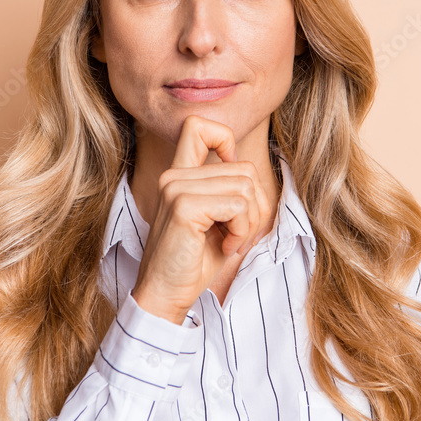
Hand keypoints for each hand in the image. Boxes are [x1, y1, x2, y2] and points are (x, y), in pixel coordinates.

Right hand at [130, 115, 270, 323]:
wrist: (165, 295)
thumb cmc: (193, 261)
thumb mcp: (216, 219)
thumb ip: (229, 190)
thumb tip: (255, 179)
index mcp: (179, 174)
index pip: (198, 126)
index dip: (225, 139)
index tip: (230, 177)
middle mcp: (174, 175)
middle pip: (244, 168)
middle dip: (255, 206)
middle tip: (238, 233)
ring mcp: (177, 188)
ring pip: (246, 187)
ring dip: (250, 222)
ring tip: (230, 241)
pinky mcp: (185, 207)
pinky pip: (239, 206)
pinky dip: (243, 231)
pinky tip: (225, 247)